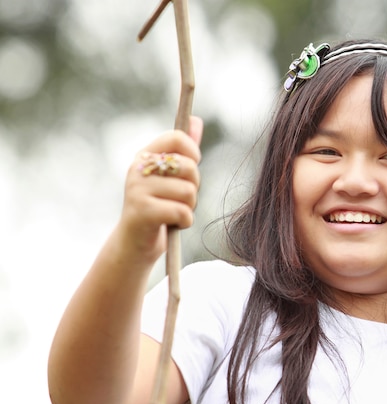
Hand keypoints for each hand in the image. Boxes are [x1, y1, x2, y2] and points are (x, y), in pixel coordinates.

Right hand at [117, 116, 203, 262]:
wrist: (135, 244)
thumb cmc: (158, 207)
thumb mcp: (170, 177)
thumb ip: (183, 150)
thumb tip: (196, 120)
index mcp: (145, 155)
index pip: (177, 138)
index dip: (193, 153)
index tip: (191, 168)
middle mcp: (137, 169)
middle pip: (188, 166)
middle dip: (194, 186)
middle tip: (180, 198)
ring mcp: (137, 189)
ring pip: (189, 192)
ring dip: (189, 208)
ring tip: (173, 213)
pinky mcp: (142, 212)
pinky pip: (182, 212)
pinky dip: (185, 222)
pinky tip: (172, 224)